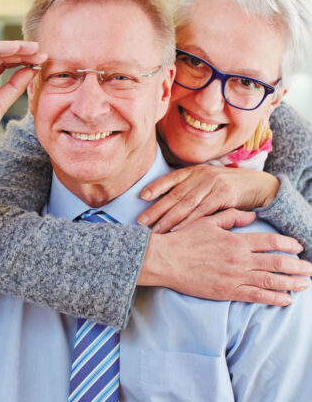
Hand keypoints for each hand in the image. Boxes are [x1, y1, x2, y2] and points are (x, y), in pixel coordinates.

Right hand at [0, 41, 46, 176]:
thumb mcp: (1, 103)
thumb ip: (15, 86)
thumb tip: (32, 69)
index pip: (2, 63)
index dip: (22, 59)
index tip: (42, 59)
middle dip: (21, 52)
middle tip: (41, 51)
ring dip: (13, 48)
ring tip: (32, 48)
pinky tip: (16, 48)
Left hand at [138, 164, 279, 232]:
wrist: (258, 186)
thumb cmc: (227, 187)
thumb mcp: (207, 182)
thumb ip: (189, 188)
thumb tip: (164, 202)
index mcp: (194, 171)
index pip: (171, 178)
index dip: (156, 187)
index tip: (142, 197)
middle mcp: (201, 176)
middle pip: (175, 194)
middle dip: (156, 209)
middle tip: (141, 222)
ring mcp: (213, 184)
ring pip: (186, 204)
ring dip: (169, 218)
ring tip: (155, 230)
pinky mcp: (225, 195)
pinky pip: (203, 211)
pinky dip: (189, 221)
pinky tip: (178, 229)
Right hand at [138, 209, 310, 305]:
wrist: (165, 259)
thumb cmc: (184, 239)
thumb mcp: (207, 221)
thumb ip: (231, 217)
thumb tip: (251, 216)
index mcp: (236, 240)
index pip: (271, 242)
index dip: (288, 244)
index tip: (298, 247)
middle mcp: (240, 259)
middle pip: (277, 263)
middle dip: (298, 267)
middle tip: (310, 269)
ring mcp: (234, 277)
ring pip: (271, 282)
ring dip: (292, 284)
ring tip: (305, 284)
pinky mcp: (226, 292)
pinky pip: (256, 297)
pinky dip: (274, 298)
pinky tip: (286, 300)